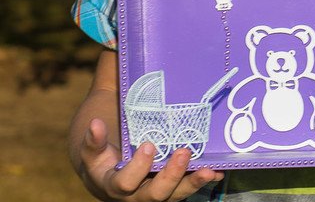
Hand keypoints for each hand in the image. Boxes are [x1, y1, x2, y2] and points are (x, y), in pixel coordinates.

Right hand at [78, 118, 221, 201]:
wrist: (109, 178)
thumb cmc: (102, 161)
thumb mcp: (93, 152)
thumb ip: (93, 140)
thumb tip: (95, 123)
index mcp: (115, 187)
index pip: (125, 182)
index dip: (138, 167)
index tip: (149, 145)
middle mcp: (136, 197)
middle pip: (156, 194)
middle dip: (171, 175)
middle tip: (184, 153)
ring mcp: (157, 195)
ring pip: (176, 195)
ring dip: (193, 183)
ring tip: (210, 171)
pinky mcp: (171, 191)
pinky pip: (188, 189)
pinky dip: (203, 182)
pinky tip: (218, 173)